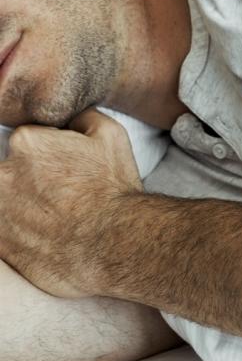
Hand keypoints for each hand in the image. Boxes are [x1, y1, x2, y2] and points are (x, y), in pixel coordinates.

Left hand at [0, 109, 142, 297]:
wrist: (113, 242)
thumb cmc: (112, 189)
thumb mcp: (112, 137)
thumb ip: (84, 118)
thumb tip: (72, 118)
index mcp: (27, 143)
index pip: (27, 141)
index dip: (49, 154)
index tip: (65, 168)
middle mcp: (2, 174)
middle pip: (11, 171)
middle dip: (32, 180)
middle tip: (61, 194)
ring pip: (6, 201)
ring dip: (24, 205)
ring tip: (54, 215)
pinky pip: (4, 230)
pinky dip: (20, 231)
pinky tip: (46, 233)